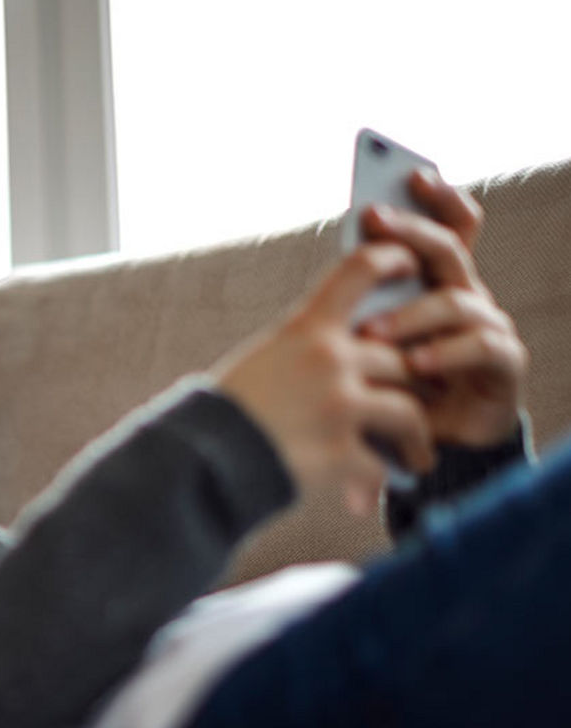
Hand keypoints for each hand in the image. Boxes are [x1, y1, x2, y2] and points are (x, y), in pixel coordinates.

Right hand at [215, 243, 434, 516]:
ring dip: (418, 437)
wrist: (200, 459)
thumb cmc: (223, 411)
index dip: (394, 259)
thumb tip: (353, 355)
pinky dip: (382, 479)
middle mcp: (329, 359)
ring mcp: (339, 406)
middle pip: (402, 360)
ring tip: (418, 454)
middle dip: (419, 383)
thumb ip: (308, 351)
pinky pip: (382, 465)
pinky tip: (379, 487)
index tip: (412, 265)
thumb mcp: (263, 360)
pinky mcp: (341, 454)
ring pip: (409, 413)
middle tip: (430, 398)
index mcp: (305, 329)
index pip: (360, 271)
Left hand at [357, 171, 527, 447]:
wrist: (426, 439)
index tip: (411, 172)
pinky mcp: (504, 364)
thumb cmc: (393, 380)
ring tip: (371, 331)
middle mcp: (468, 294)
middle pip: (450, 249)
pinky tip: (416, 362)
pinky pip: (480, 347)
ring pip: (456, 301)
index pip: (450, 226)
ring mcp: (490, 326)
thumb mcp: (372, 339)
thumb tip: (340, 265)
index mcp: (439, 281)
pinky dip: (446, 353)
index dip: (438, 197)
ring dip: (410, 314)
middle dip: (411, 231)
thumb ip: (367, 301)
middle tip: (374, 220)